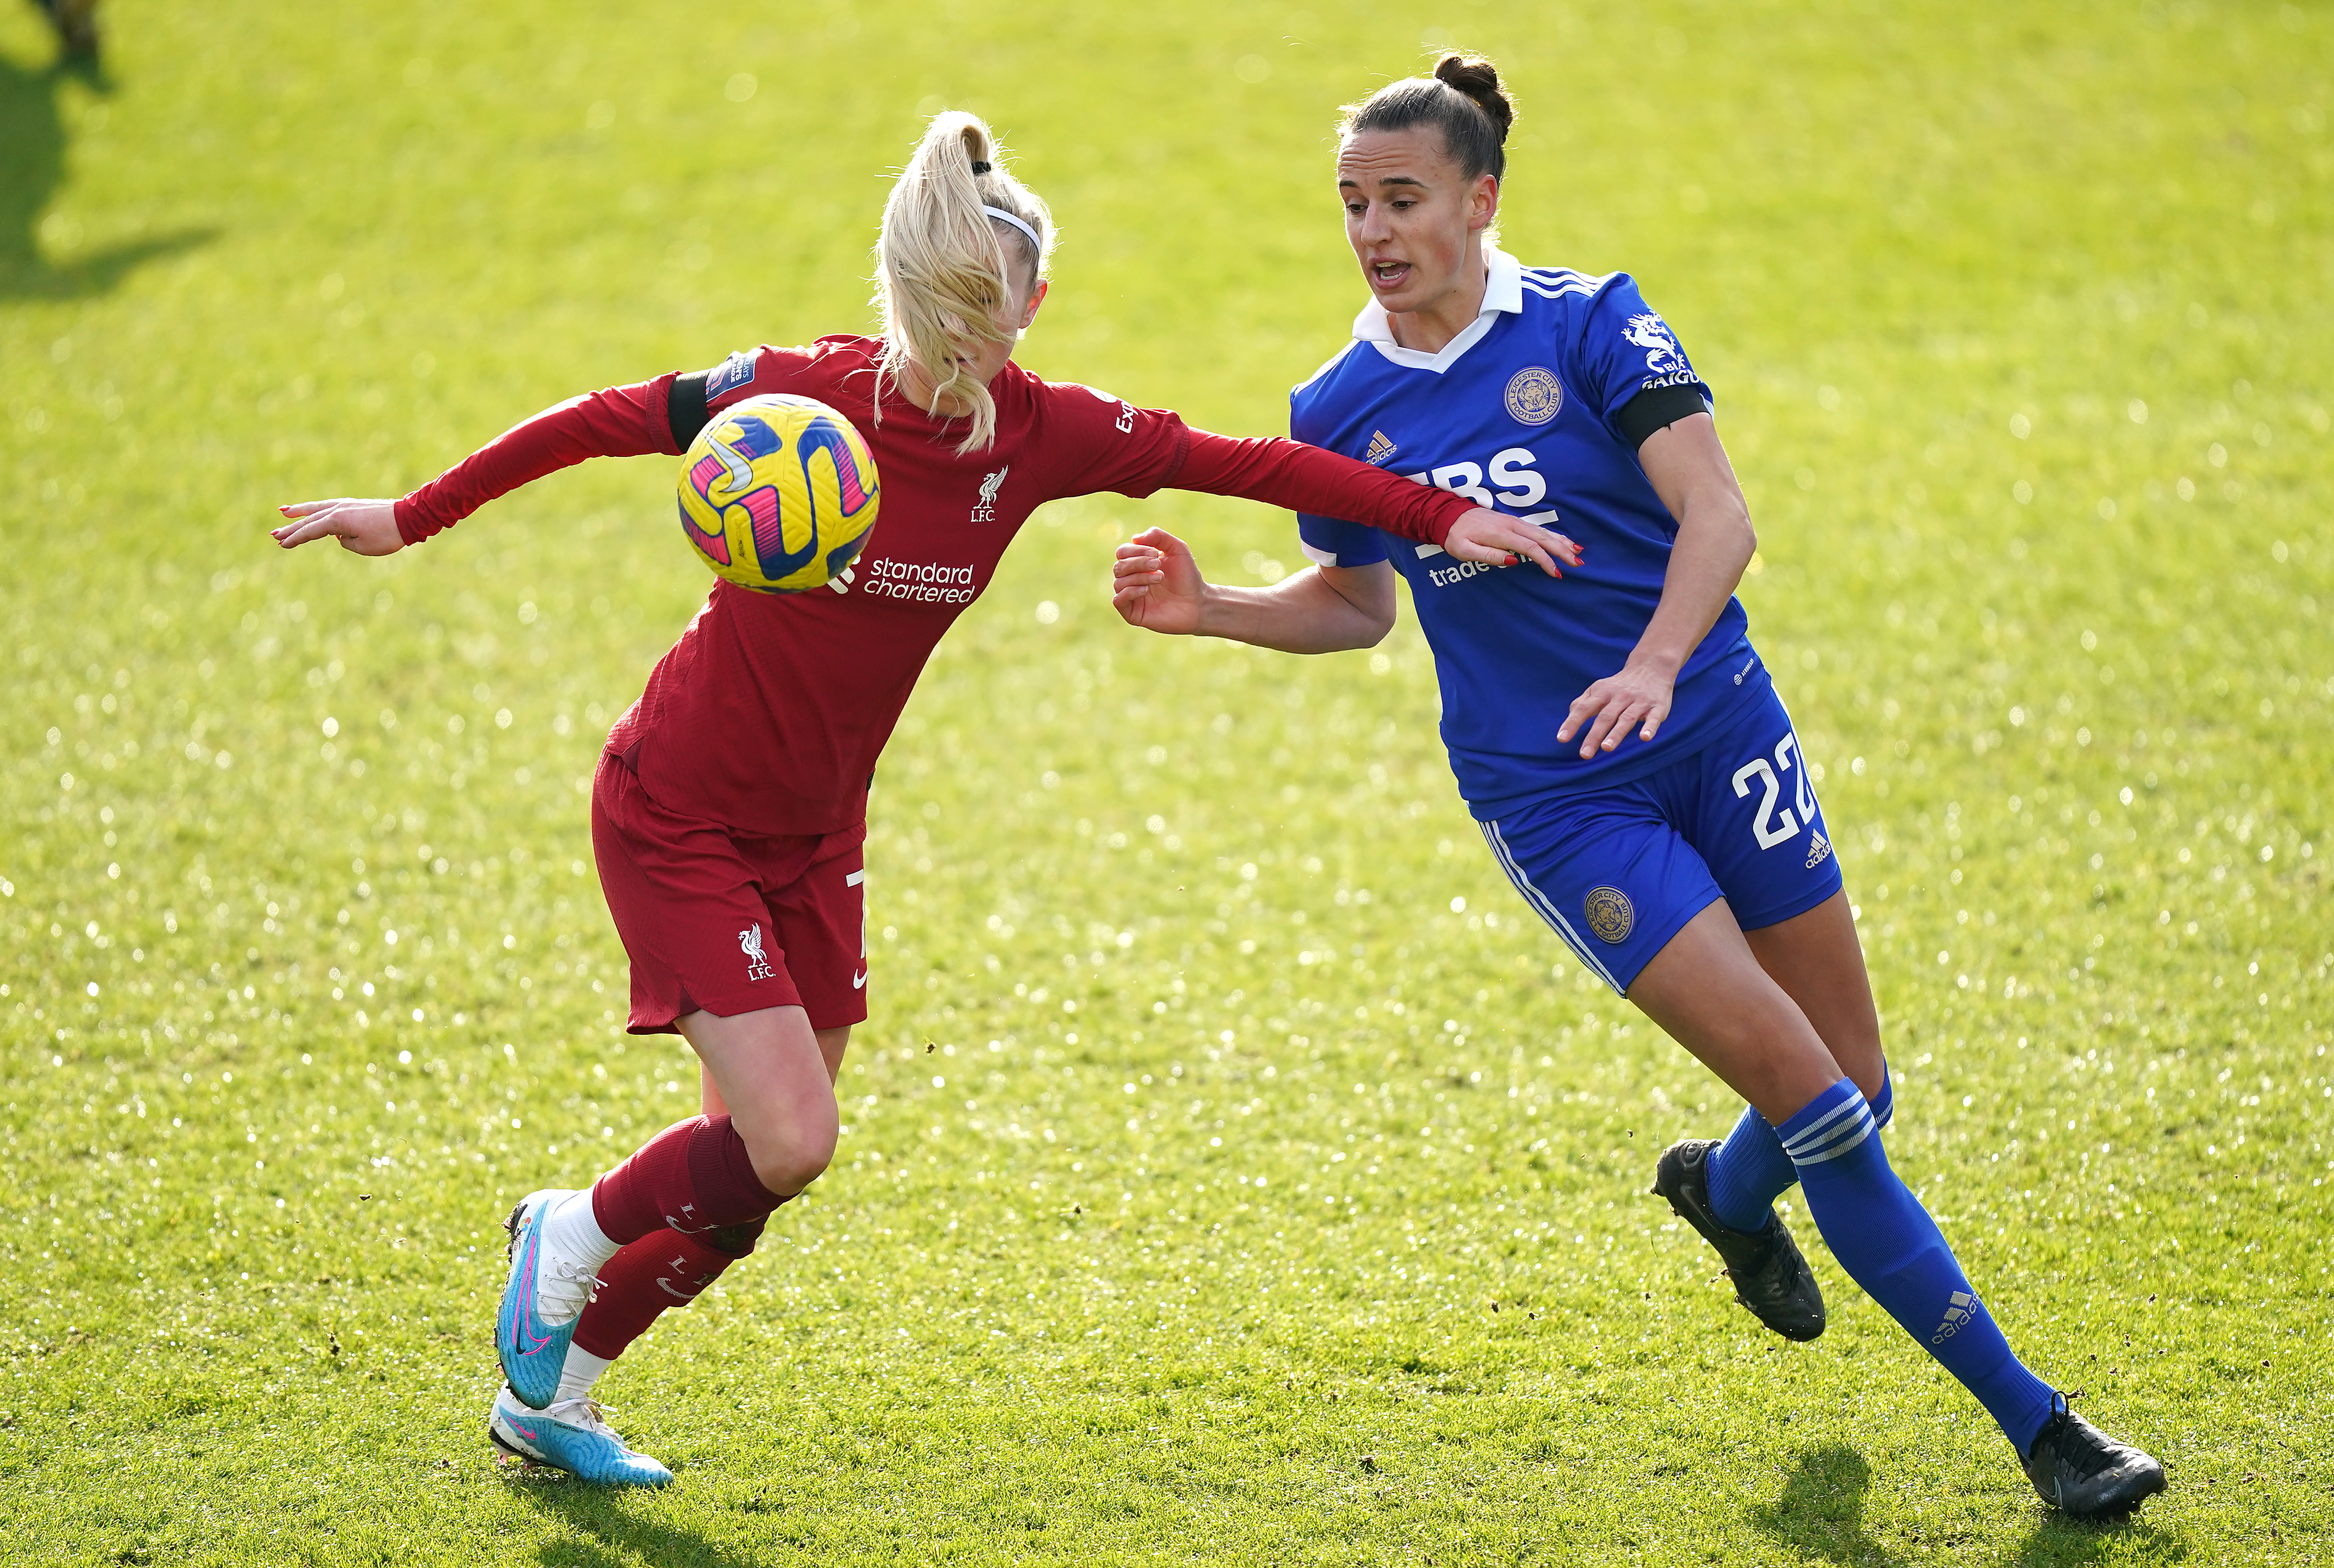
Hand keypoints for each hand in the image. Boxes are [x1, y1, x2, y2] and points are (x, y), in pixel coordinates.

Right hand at [271, 499, 402, 556]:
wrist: (408, 518)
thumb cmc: (387, 536)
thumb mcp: (363, 546)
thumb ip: (346, 542)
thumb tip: (340, 536)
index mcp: (337, 520)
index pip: (310, 531)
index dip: (295, 539)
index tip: (282, 544)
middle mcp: (338, 509)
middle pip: (309, 520)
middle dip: (291, 528)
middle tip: (274, 534)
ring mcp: (346, 505)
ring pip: (316, 509)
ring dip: (299, 512)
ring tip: (284, 512)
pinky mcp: (354, 505)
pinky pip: (329, 506)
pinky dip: (317, 508)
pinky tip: (313, 511)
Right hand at [1111, 526, 1206, 634]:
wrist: (1198, 602)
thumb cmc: (1187, 576)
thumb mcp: (1177, 548)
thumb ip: (1158, 536)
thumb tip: (1134, 538)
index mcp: (1138, 563)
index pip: (1122, 552)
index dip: (1136, 550)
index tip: (1156, 553)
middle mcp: (1131, 579)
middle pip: (1119, 566)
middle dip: (1138, 563)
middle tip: (1158, 565)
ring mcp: (1131, 597)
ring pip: (1118, 582)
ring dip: (1139, 577)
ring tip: (1159, 578)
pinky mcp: (1133, 613)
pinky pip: (1118, 600)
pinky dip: (1130, 592)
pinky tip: (1146, 590)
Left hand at [1439, 508, 1582, 576]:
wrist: (1449, 515)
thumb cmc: (1456, 536)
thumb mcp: (1464, 550)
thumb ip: (1488, 555)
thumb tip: (1513, 561)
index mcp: (1501, 533)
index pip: (1530, 548)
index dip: (1545, 561)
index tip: (1555, 574)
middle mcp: (1511, 525)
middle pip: (1543, 538)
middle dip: (1562, 550)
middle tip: (1578, 562)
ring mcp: (1514, 521)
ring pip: (1543, 532)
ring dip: (1561, 541)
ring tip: (1578, 552)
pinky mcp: (1513, 521)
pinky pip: (1538, 529)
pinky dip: (1553, 535)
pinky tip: (1562, 540)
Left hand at [1558, 659, 1676, 757]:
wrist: (1651, 667)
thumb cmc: (1619, 685)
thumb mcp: (1599, 689)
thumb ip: (1583, 703)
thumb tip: (1569, 718)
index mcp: (1602, 693)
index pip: (1584, 708)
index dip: (1572, 723)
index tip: (1562, 739)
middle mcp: (1620, 697)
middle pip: (1605, 717)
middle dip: (1593, 736)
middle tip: (1584, 754)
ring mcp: (1639, 702)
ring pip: (1626, 718)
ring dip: (1616, 733)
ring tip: (1606, 748)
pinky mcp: (1657, 707)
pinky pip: (1653, 718)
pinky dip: (1649, 727)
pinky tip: (1645, 738)